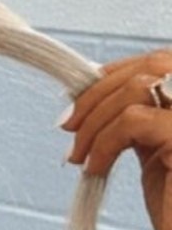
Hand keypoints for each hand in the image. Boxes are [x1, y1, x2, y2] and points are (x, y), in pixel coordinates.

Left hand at [61, 48, 171, 229]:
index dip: (118, 71)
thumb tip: (94, 95)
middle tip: (67, 124)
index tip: (81, 96)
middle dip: (100, 90)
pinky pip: (133, 120)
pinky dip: (103, 141)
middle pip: (154, 63)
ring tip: (79, 155)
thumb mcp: (156, 150)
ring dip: (95, 118)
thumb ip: (139, 118)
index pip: (163, 60)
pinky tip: (94, 168)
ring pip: (139, 87)